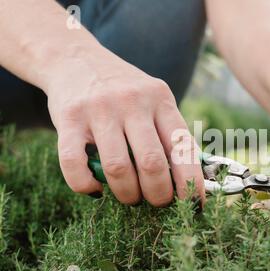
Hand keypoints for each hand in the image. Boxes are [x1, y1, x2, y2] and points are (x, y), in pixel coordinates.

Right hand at [45, 46, 204, 205]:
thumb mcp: (154, 100)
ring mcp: (100, 109)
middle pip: (152, 163)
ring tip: (130, 198)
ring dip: (127, 194)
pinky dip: (85, 186)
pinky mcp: (69, 118)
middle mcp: (133, 102)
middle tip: (157, 202)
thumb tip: (194, 179)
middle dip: (159, 195)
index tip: (193, 205)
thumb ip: (171, 132)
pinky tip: (95, 189)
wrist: (76, 59)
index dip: (191, 183)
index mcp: (161, 100)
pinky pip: (74, 164)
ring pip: (117, 168)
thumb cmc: (125, 91)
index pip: (183, 148)